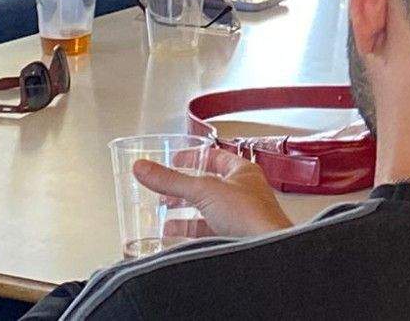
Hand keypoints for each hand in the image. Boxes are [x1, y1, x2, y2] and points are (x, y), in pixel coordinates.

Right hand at [135, 145, 292, 238]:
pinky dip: (188, 232)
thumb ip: (172, 181)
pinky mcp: (232, 238)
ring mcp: (239, 216)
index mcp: (243, 172)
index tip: (175, 159)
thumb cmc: (251, 215)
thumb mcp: (204, 191)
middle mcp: (243, 192)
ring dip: (184, 213)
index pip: (216, 157)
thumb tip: (144, 168)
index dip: (194, 157)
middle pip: (208, 185)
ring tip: (164, 215)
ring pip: (206, 210)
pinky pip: (207, 232)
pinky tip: (174, 236)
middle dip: (184, 189)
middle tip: (165, 190)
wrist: (265, 252)